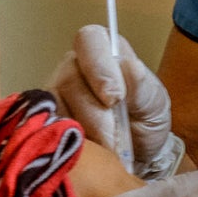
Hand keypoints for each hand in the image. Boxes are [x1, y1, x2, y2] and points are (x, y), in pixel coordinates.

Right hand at [46, 25, 180, 177]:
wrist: (137, 156)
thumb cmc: (145, 120)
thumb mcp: (154, 104)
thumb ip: (143, 87)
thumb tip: (131, 67)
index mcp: (103, 50)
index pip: (90, 40)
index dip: (99, 67)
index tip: (115, 98)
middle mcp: (72, 66)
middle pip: (69, 79)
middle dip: (96, 114)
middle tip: (116, 139)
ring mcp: (54, 94)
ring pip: (57, 108)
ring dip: (85, 134)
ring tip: (106, 150)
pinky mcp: (43, 122)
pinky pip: (46, 131)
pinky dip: (69, 146)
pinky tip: (88, 155)